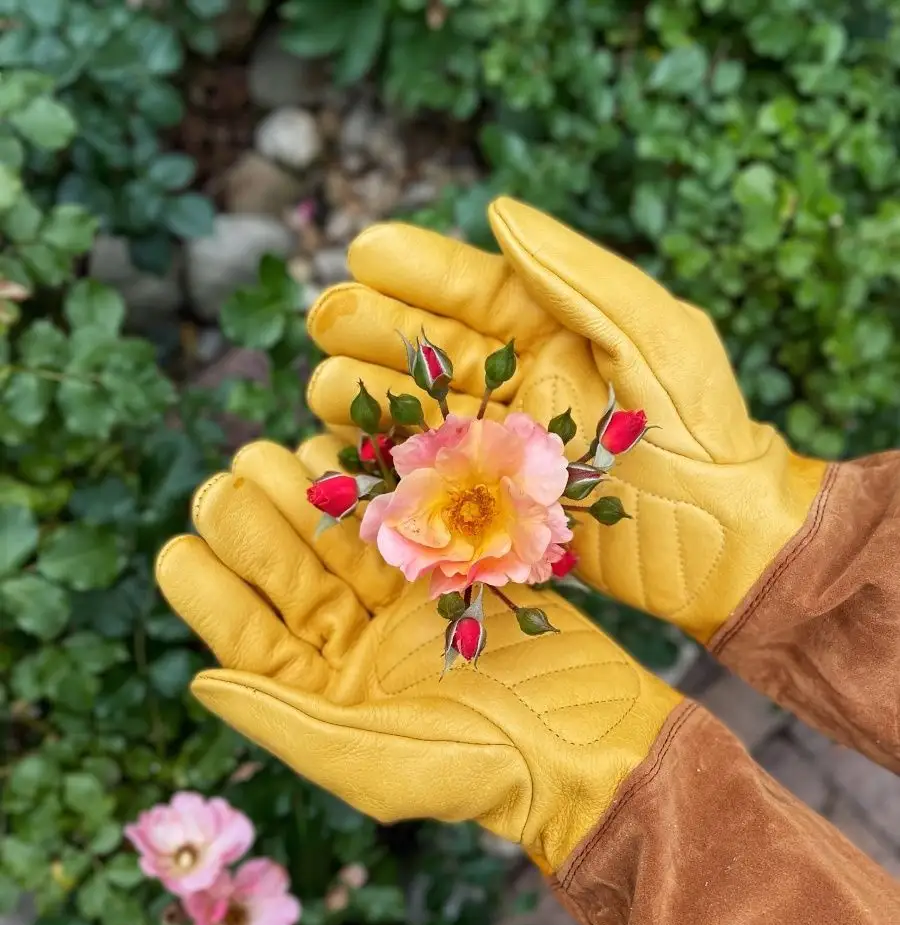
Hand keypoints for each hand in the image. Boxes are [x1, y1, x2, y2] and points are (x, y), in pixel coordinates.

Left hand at [155, 436, 678, 872]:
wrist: (588, 742)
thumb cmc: (480, 771)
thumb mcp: (369, 763)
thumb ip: (283, 721)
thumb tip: (199, 680)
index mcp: (328, 699)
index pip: (253, 640)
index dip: (211, 595)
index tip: (177, 548)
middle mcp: (357, 648)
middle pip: (290, 578)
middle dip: (252, 530)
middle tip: (220, 484)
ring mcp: (404, 605)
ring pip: (339, 541)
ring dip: (302, 497)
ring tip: (263, 454)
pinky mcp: (455, 571)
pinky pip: (402, 521)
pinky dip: (371, 487)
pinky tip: (336, 450)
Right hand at [306, 198, 826, 643]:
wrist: (725, 546)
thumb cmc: (705, 436)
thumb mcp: (655, 337)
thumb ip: (577, 274)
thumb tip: (497, 212)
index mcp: (559, 334)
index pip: (476, 292)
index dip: (417, 270)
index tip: (362, 250)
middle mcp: (523, 386)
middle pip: (430, 351)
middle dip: (372, 331)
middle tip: (324, 321)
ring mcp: (504, 449)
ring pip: (417, 413)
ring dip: (365, 398)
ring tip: (319, 388)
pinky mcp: (496, 509)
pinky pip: (426, 480)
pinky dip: (381, 467)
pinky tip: (340, 453)